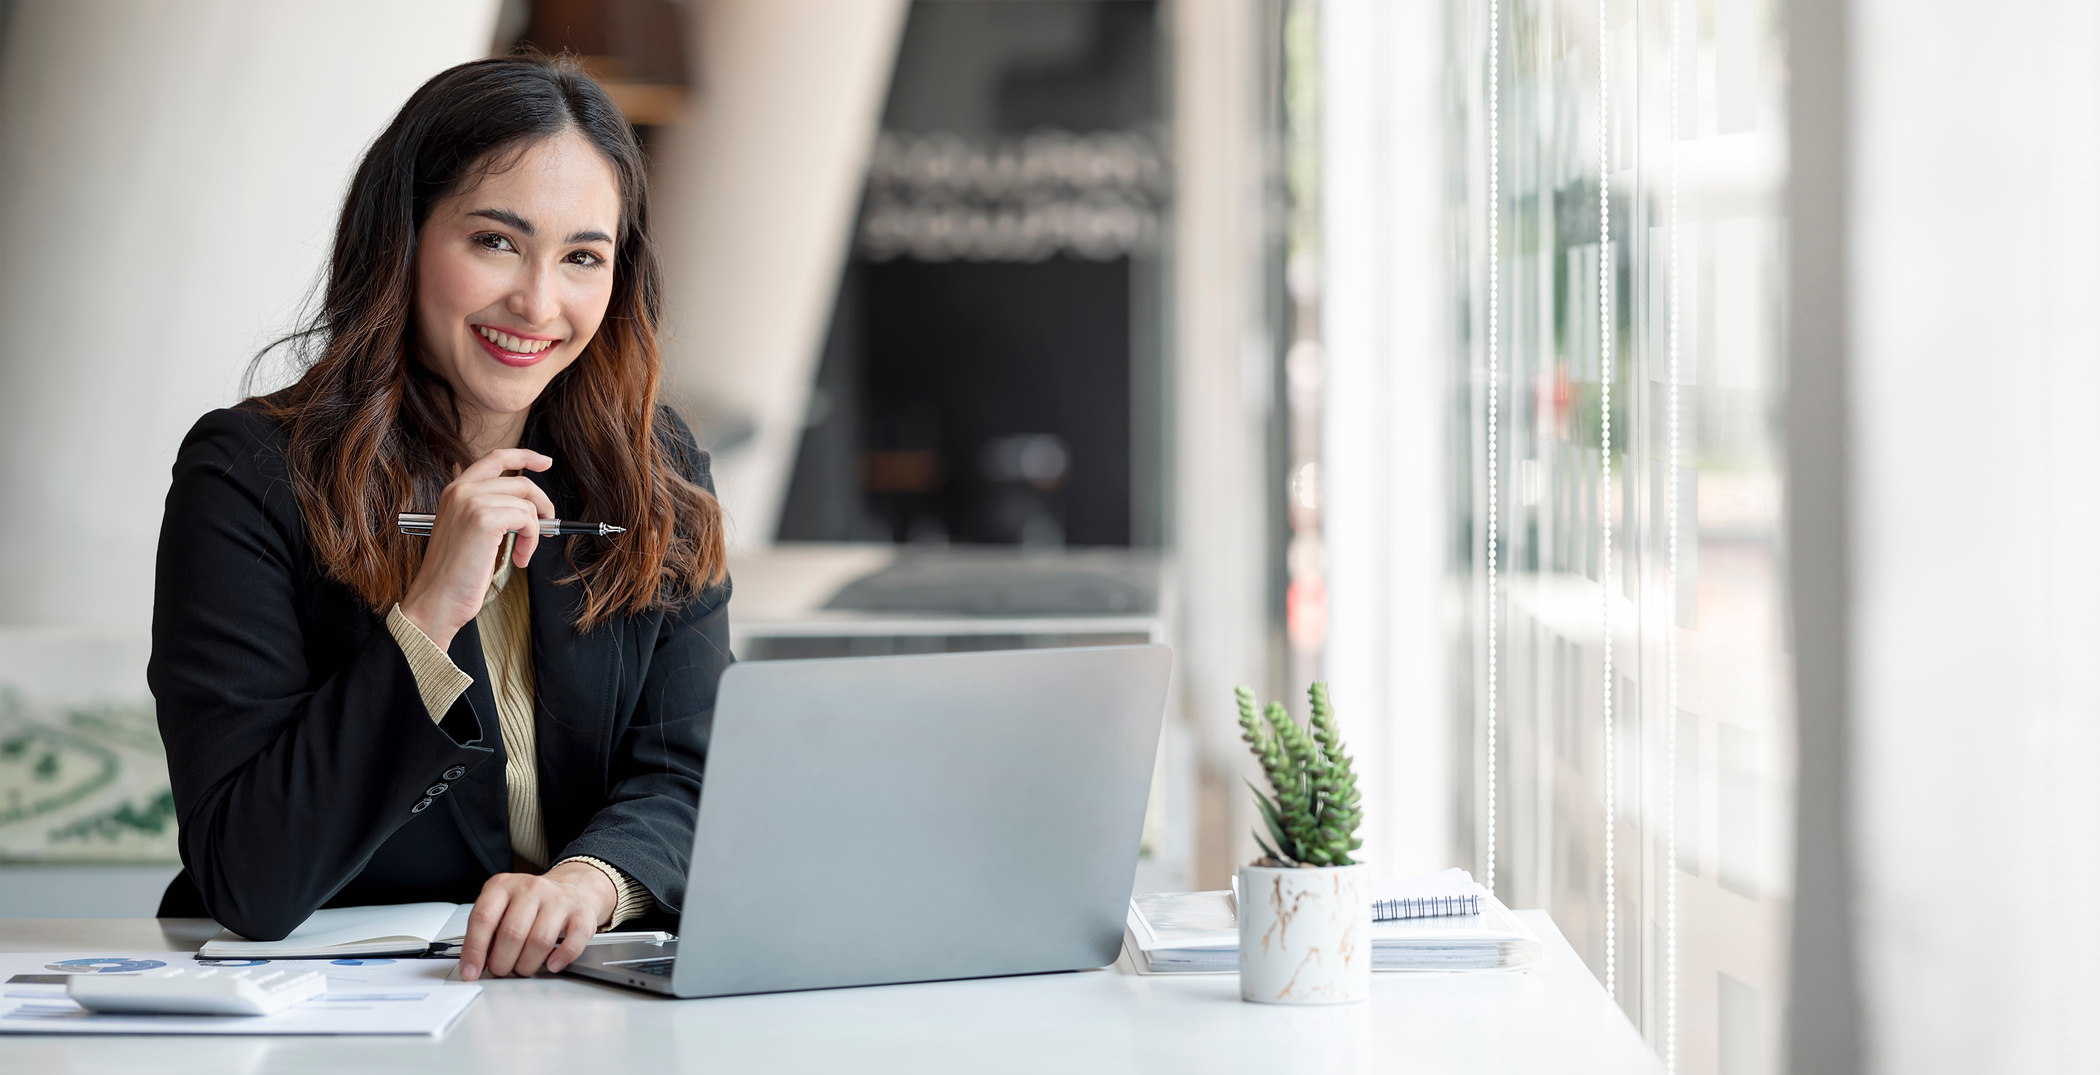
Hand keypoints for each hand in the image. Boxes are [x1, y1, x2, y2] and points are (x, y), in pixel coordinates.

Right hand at [398, 448, 556, 650]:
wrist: (437, 599)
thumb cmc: (454, 574)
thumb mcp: (469, 531)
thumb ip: (490, 510)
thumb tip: (530, 506)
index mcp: (455, 490)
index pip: (495, 458)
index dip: (524, 456)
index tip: (545, 462)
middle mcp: (461, 490)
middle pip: (520, 482)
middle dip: (541, 504)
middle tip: (548, 524)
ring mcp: (471, 502)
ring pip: (526, 505)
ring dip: (533, 533)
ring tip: (522, 553)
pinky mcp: (484, 519)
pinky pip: (527, 520)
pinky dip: (531, 540)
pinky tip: (519, 558)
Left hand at [457, 862, 615, 980]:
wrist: (573, 887)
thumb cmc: (531, 904)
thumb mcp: (502, 906)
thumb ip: (486, 930)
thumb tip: (472, 963)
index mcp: (504, 885)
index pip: (483, 918)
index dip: (474, 949)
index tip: (471, 971)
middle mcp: (531, 888)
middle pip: (512, 933)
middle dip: (502, 962)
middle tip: (501, 969)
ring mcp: (559, 899)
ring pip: (540, 941)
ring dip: (527, 965)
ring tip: (523, 968)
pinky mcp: (582, 913)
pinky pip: (572, 942)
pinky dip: (561, 958)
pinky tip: (552, 964)